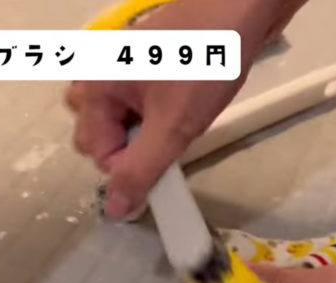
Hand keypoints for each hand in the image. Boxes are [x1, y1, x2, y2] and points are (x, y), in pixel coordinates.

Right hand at [66, 0, 305, 217]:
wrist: (240, 10)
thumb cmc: (204, 64)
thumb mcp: (173, 127)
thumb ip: (141, 171)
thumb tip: (115, 210)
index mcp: (94, 87)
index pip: (97, 152)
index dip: (130, 166)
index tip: (164, 160)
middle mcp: (97, 74)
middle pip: (97, 135)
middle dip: (131, 148)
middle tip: (168, 136)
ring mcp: (119, 66)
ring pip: (116, 120)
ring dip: (141, 133)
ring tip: (174, 120)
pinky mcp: (141, 63)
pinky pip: (133, 102)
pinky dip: (152, 114)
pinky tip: (180, 103)